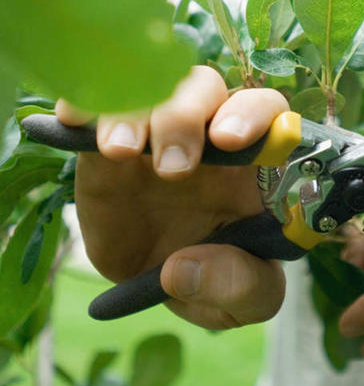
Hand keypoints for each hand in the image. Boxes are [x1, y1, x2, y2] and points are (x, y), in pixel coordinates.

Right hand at [57, 66, 288, 329]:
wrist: (159, 283)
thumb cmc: (220, 277)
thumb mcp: (248, 299)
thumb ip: (239, 286)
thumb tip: (183, 268)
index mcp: (253, 160)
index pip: (267, 111)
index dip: (253, 115)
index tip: (230, 140)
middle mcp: (206, 133)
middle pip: (204, 87)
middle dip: (187, 116)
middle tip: (173, 168)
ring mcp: (156, 132)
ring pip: (149, 87)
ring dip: (136, 111)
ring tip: (121, 153)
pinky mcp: (106, 146)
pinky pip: (96, 105)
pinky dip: (85, 101)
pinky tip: (74, 116)